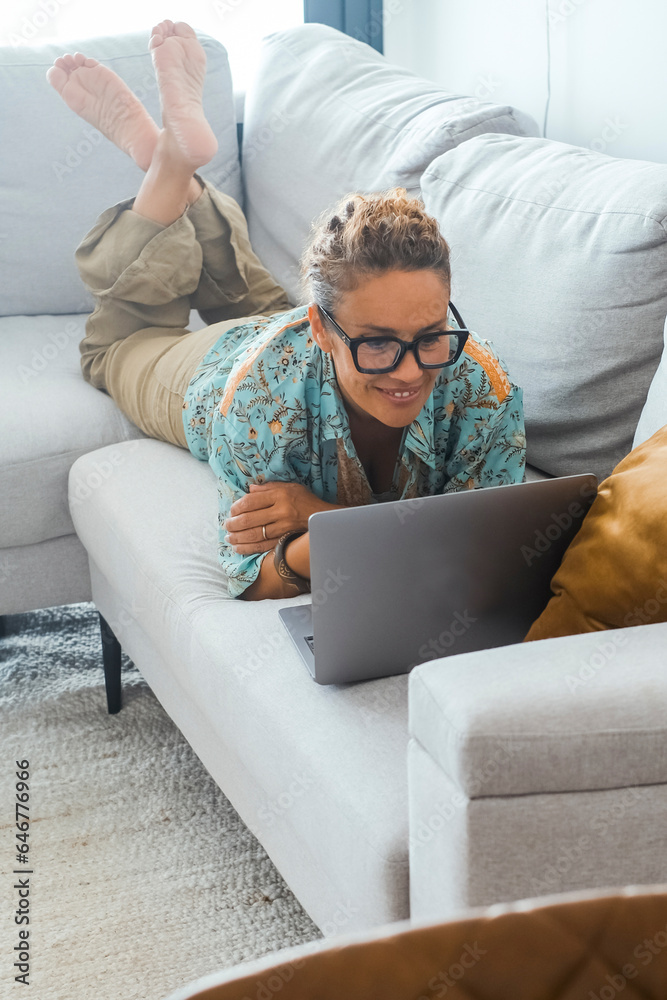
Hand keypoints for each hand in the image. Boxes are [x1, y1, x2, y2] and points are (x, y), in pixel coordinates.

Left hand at [224, 482, 341, 554]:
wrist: (322, 517)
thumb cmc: (304, 500)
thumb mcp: (288, 487)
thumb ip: (267, 488)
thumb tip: (248, 490)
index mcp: (279, 495)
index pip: (251, 501)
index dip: (237, 507)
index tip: (231, 511)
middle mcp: (281, 511)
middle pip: (250, 519)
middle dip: (234, 524)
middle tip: (226, 526)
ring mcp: (283, 527)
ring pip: (254, 534)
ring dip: (238, 538)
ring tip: (229, 538)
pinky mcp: (285, 539)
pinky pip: (263, 546)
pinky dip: (248, 548)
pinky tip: (238, 548)